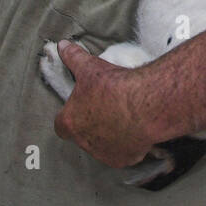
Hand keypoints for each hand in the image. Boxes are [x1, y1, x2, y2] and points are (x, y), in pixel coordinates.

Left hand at [52, 41, 156, 166]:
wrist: (144, 104)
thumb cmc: (114, 87)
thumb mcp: (90, 67)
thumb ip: (73, 57)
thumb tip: (63, 46)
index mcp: (70, 122)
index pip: (61, 124)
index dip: (69, 116)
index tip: (79, 108)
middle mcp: (84, 142)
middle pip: (82, 136)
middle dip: (91, 125)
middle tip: (104, 109)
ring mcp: (104, 153)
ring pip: (102, 146)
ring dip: (108, 135)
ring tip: (121, 117)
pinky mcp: (123, 159)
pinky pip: (122, 153)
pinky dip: (127, 144)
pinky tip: (134, 129)